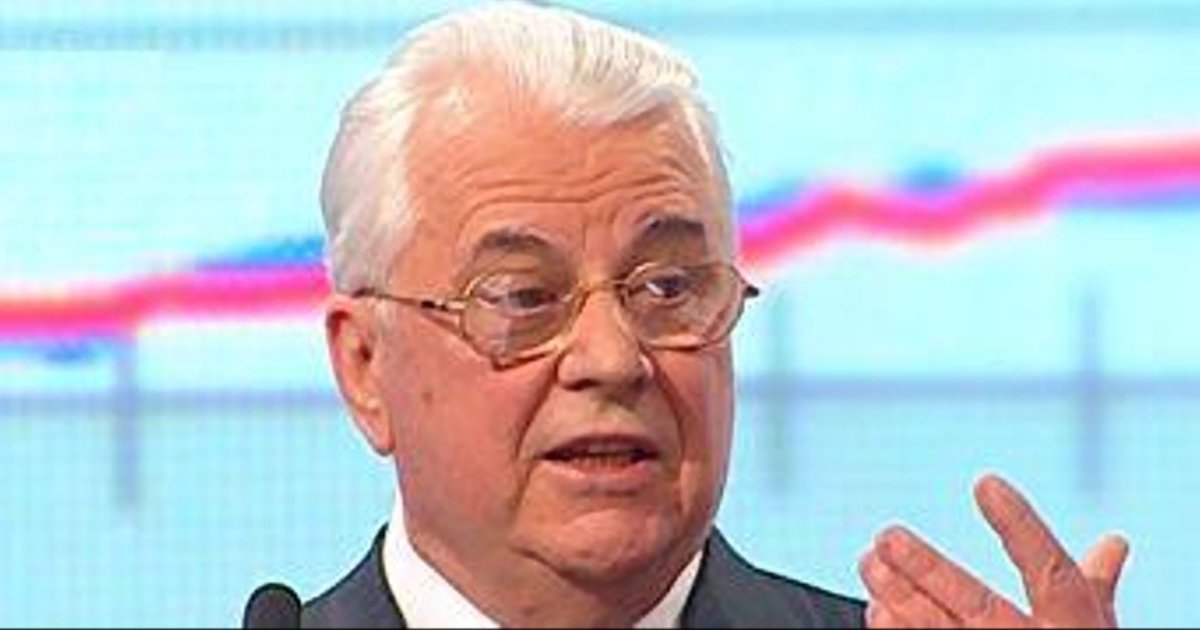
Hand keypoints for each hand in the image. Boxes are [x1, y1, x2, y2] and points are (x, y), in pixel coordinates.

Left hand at [858, 474, 1128, 627]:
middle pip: (976, 604)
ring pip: (936, 629)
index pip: (1053, 575)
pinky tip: (875, 611)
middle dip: (927, 569)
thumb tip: (1113, 543)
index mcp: (1074, 628)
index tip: (985, 484)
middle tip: (886, 536)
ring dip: (898, 595)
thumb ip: (1093, 588)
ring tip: (869, 562)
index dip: (1021, 529)